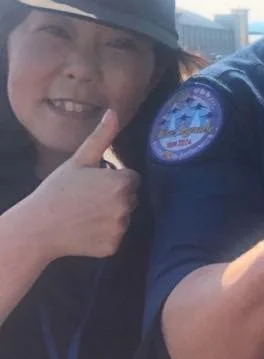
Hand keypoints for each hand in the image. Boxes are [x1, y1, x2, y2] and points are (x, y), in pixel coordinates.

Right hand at [24, 109, 138, 260]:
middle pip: (132, 198)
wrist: (37, 227)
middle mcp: (127, 206)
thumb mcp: (79, 160)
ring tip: (86, 214)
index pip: (132, 178)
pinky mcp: (114, 246)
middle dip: (116, 197)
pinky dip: (105, 235)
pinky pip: (116, 237)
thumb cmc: (57, 190)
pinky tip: (86, 230)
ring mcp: (121, 228)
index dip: (114, 179)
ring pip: (125, 218)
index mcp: (122, 183)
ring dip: (112, 216)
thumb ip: (101, 137)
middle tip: (88, 199)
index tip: (95, 183)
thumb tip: (114, 112)